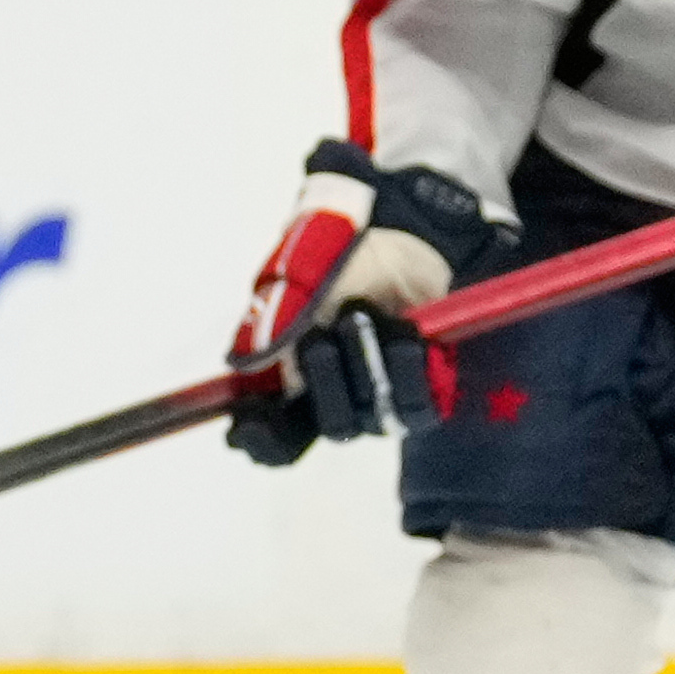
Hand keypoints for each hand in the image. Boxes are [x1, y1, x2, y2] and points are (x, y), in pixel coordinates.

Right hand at [223, 144, 508, 464]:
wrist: (396, 233)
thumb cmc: (334, 259)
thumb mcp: (296, 278)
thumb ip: (276, 318)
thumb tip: (253, 362)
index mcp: (292, 384)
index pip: (276, 440)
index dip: (265, 439)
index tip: (254, 425)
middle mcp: (337, 401)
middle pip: (332, 425)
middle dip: (326, 380)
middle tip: (321, 336)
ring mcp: (381, 398)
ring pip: (375, 415)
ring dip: (368, 363)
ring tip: (365, 313)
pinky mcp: (422, 388)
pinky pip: (418, 406)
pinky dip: (410, 368)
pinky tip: (407, 332)